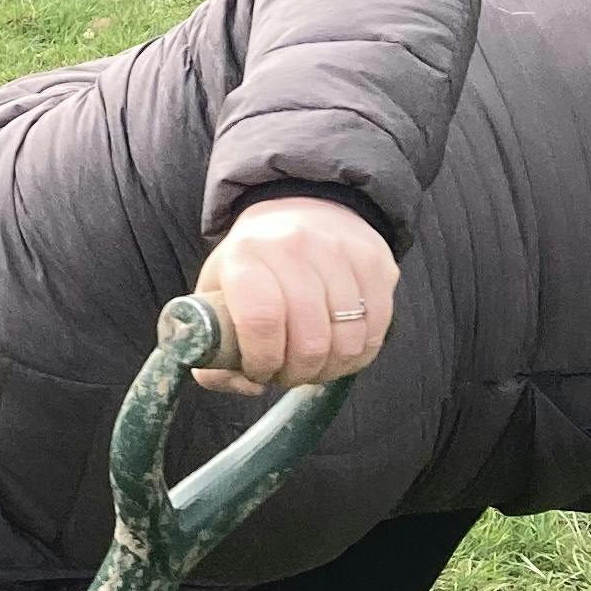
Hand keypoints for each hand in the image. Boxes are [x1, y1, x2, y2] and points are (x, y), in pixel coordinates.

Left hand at [193, 195, 398, 391]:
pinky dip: (357, 355)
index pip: (261, 319)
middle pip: (309, 339)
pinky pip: (376, 330)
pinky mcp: (376, 262)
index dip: (263, 360)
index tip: (260, 370)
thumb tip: (247, 384)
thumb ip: (214, 349)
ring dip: (329, 368)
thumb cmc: (255, 263)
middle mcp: (294, 247)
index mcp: (246, 256)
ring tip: (312, 364)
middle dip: (297, 373)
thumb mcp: (216, 293)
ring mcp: (340, 252)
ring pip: (347, 341)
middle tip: (287, 374)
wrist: (301, 206)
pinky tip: (338, 351)